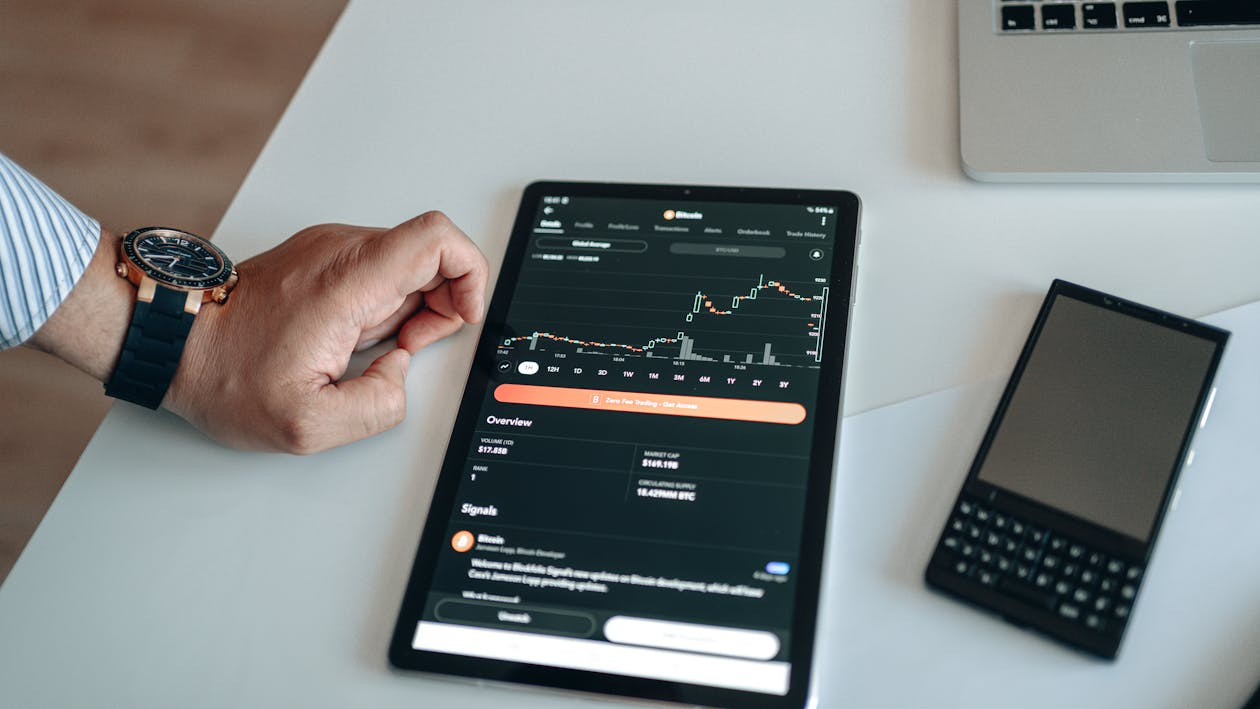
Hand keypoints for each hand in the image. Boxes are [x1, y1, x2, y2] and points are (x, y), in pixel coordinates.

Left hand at [164, 212, 487, 452]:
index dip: (471, 275)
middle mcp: (341, 251)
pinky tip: (358, 339)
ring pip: (406, 264)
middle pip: (431, 252)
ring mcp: (329, 250)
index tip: (464, 315)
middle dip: (442, 305)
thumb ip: (378, 407)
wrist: (170, 339)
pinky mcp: (320, 259)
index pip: (439, 238)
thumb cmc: (223, 373)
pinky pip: (378, 272)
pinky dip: (386, 305)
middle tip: (410, 347)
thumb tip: (400, 377)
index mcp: (348, 281)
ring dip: (413, 308)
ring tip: (377, 348)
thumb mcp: (308, 425)